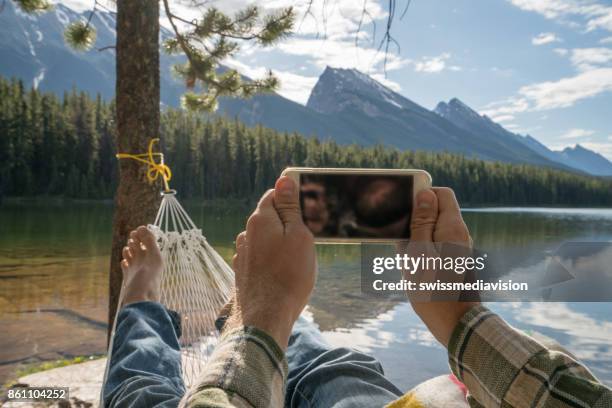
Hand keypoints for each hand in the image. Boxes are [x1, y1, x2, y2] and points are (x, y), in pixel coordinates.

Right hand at [120, 226, 161, 305]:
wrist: (140, 300)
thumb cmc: (148, 279)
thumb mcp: (153, 257)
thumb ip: (150, 242)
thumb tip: (143, 227)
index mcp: (155, 258)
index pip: (149, 242)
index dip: (144, 234)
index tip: (138, 229)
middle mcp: (147, 264)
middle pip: (141, 248)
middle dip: (136, 240)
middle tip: (132, 236)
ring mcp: (137, 271)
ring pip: (133, 256)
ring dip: (130, 250)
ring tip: (128, 248)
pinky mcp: (129, 278)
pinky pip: (127, 268)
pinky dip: (125, 263)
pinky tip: (124, 262)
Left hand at [228, 176, 316, 348]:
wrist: (265, 317)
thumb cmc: (289, 276)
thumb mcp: (299, 236)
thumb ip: (290, 208)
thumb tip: (284, 179)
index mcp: (261, 219)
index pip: (274, 195)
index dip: (292, 199)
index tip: (307, 211)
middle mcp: (247, 233)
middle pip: (270, 217)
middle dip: (288, 223)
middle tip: (307, 239)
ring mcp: (243, 253)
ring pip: (266, 238)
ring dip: (280, 243)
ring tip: (297, 260)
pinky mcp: (244, 271)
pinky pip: (261, 256)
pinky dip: (273, 259)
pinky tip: (284, 273)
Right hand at [407, 187, 478, 346]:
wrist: (454, 323)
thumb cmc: (432, 289)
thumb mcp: (419, 251)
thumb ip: (422, 222)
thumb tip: (425, 194)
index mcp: (453, 227)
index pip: (441, 194)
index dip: (423, 194)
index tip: (404, 207)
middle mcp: (460, 234)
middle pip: (437, 211)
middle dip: (416, 218)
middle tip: (400, 236)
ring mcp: (458, 248)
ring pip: (434, 229)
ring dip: (416, 236)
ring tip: (405, 255)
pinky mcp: (454, 261)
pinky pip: (436, 245)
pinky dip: (422, 248)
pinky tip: (412, 265)